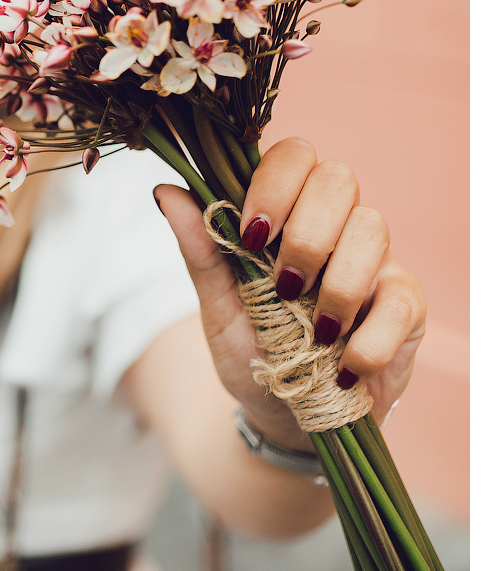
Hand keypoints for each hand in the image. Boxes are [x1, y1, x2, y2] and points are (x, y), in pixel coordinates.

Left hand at [154, 137, 425, 449]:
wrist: (283, 416)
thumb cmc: (252, 347)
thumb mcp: (217, 303)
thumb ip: (200, 248)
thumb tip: (165, 190)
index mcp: (287, 212)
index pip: (293, 155)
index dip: (273, 185)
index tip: (249, 238)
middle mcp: (335, 224)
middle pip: (338, 179)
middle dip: (306, 232)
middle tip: (283, 286)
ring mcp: (375, 261)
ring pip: (372, 228)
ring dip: (337, 284)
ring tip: (313, 332)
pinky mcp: (405, 305)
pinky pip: (400, 298)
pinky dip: (369, 337)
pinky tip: (342, 365)